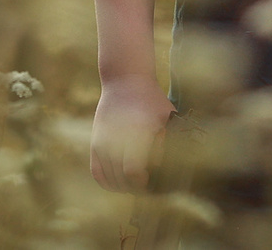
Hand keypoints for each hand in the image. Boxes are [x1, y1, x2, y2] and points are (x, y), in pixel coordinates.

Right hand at [89, 77, 173, 191]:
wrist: (125, 81)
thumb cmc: (152, 100)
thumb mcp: (168, 117)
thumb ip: (172, 142)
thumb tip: (176, 167)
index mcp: (136, 132)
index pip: (133, 172)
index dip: (143, 183)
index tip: (153, 184)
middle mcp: (115, 139)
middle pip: (121, 179)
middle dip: (135, 188)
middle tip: (147, 188)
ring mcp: (102, 142)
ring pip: (109, 180)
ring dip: (123, 187)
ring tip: (136, 185)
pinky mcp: (94, 144)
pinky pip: (97, 173)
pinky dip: (108, 183)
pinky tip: (120, 183)